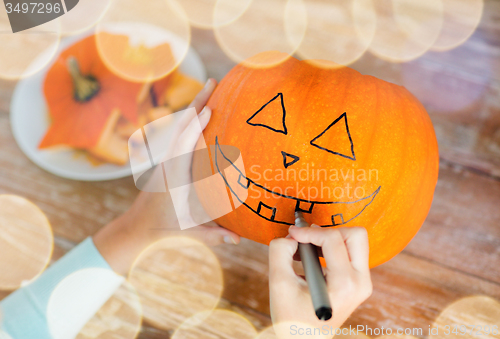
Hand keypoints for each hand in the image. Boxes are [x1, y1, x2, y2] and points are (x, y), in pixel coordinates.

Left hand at [93, 79, 239, 274]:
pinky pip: (181, 133)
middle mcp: (169, 163)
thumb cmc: (163, 229)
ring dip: (196, 106)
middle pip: (181, 127)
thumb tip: (238, 240)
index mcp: (173, 178)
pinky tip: (204, 110)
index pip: (183, 147)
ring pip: (180, 126)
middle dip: (198, 103)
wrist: (136, 226)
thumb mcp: (188, 234)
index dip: (194, 127)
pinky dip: (192, 118)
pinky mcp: (169, 159)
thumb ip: (212, 235)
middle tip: (214, 81)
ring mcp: (168, 159)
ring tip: (213, 88)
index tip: (209, 110)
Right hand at [269, 226, 371, 337]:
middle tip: (307, 239)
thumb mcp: (278, 283)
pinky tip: (312, 257)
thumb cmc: (292, 318)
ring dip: (329, 239)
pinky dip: (330, 248)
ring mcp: (362, 283)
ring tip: (306, 249)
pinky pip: (350, 252)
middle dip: (328, 231)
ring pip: (354, 241)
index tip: (292, 233)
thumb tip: (292, 235)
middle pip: (355, 235)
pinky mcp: (358, 282)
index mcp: (345, 284)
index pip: (332, 239)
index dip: (308, 231)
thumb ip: (280, 251)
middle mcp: (360, 282)